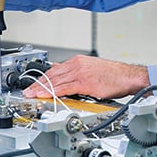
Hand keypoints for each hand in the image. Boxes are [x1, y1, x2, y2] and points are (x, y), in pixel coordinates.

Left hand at [22, 55, 149, 99]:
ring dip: (42, 89)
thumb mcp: (93, 70)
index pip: (55, 70)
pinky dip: (53, 92)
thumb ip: (78, 74)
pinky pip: (65, 88)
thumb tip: (67, 79)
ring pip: (56, 81)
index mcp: (79, 61)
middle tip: (28, 92)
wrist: (129, 77)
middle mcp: (78, 64)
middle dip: (38, 84)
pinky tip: (46, 95)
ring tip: (32, 95)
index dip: (42, 79)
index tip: (34, 85)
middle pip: (52, 75)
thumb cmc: (115, 76)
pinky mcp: (85, 83)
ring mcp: (81, 73)